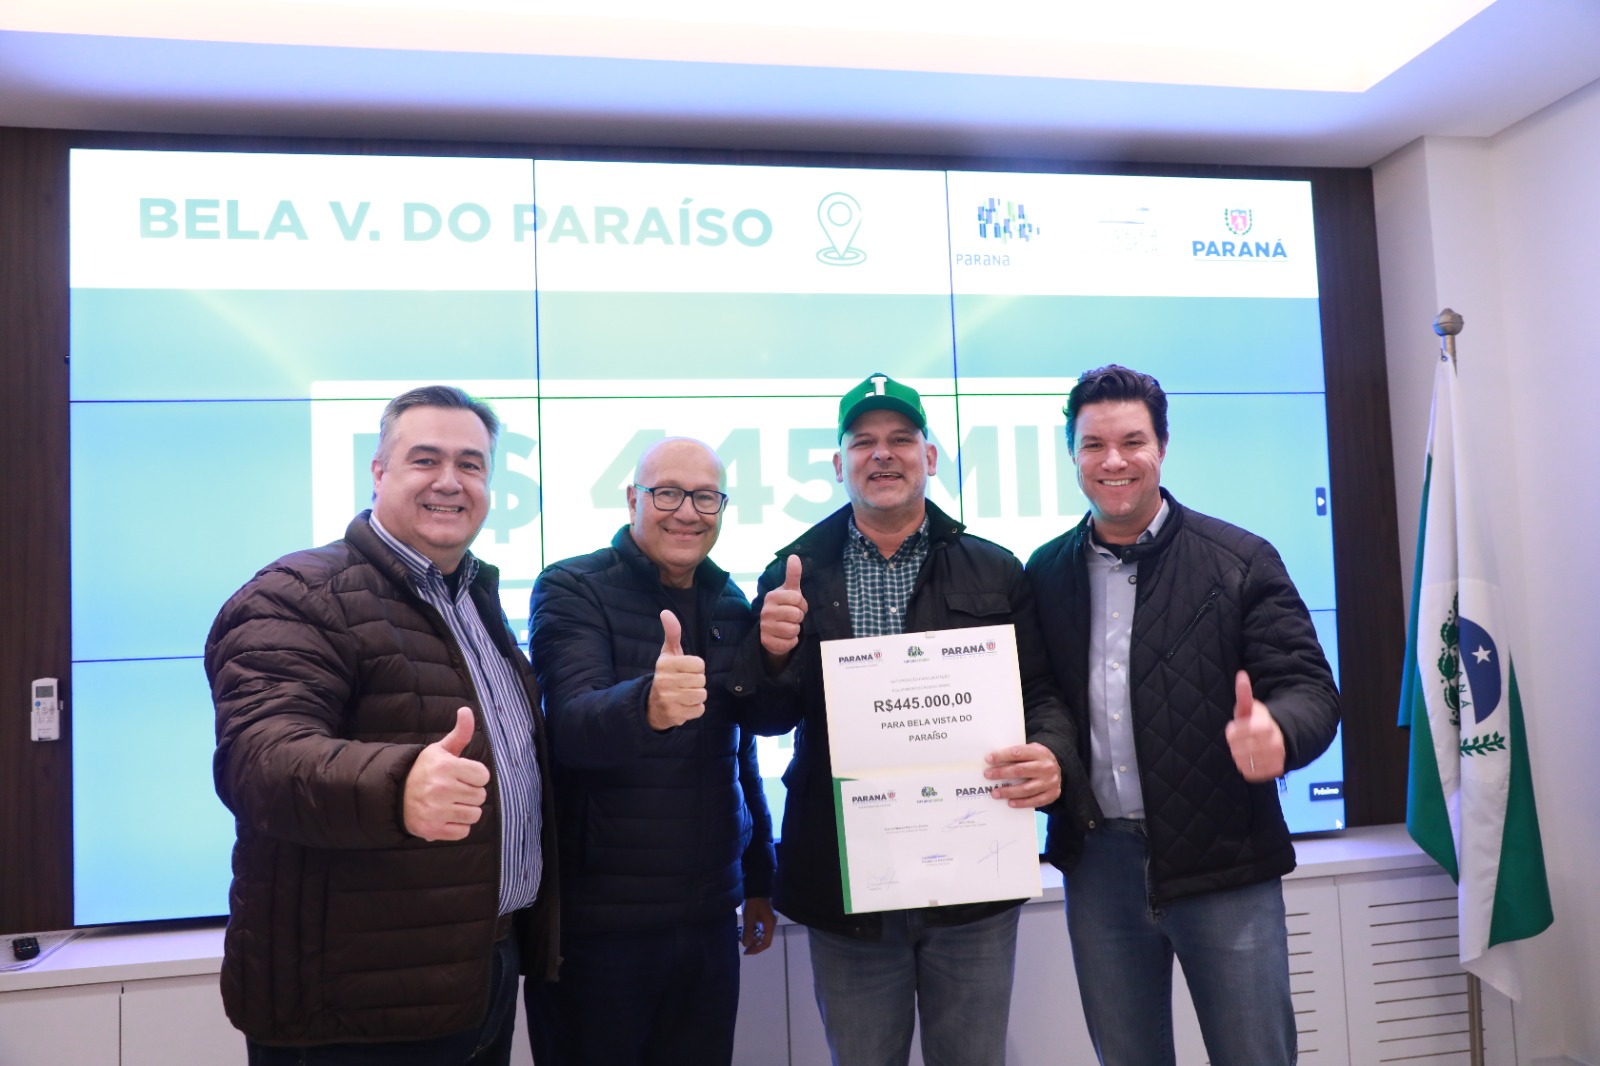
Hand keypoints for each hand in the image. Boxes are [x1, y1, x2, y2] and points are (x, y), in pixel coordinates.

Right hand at [403, 707, 490, 840]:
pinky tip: (446, 816)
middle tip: (456, 790)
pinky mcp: (432, 830)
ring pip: (475, 815)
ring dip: (467, 810)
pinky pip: (464, 831)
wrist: (395, 794)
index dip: (476, 776)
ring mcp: (436, 811)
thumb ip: (460, 733)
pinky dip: (458, 826)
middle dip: (471, 793)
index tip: (463, 775)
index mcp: (445, 767)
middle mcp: (441, 789)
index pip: (483, 776)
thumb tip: (466, 710)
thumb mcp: (440, 749)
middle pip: (480, 796)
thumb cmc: (424, 770)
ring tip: (452, 803)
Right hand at [647, 610, 707, 729]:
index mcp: (665, 664)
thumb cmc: (668, 674)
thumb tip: (666, 612)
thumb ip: (672, 633)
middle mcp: (664, 681)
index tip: (686, 670)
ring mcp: (668, 699)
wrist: (653, 705)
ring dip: (697, 696)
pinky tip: (684, 705)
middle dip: (697, 682)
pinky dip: (695, 709)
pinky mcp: (674, 715)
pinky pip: (699, 710)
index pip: (699, 664)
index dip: (696, 667)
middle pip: (701, 680)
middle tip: (685, 684)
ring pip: (701, 695)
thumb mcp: (669, 653)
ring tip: (685, 694)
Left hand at [741, 897, 775, 955]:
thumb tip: (746, 945)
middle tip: (742, 945)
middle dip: (752, 943)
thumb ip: (748, 931)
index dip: (756, 949)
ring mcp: (766, 920)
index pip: (766, 942)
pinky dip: (750, 930)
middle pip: (763, 939)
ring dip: (750, 936)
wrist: (755, 886)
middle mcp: (770, 924)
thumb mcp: (749, 916)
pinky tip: (742, 930)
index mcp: (770, 924)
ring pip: (759, 933)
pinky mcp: (762, 916)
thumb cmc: (753, 901)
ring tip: (740, 936)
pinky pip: (757, 927)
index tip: (746, 952)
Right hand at [760, 555, 807, 665]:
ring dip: (795, 630)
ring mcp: (765, 627)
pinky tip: (785, 637)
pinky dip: (791, 641)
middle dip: (799, 617)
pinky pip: (790, 643)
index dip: (802, 604)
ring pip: (794, 630)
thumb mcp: (790, 591)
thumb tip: (794, 556)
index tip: (796, 605)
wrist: (773, 630)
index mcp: (771, 596)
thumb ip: (793, 574)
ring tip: (788, 626)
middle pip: (796, 615)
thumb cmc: (785, 607)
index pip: (797, 598)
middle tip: (792, 617)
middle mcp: (765, 611)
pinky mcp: (767, 642)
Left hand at [982, 742, 1062, 807]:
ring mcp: (1050, 782)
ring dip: (1009, 792)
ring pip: (1027, 788)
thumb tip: (993, 761)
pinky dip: (1022, 803)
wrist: (1059, 768)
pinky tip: (1010, 803)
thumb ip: (1017, 755)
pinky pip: (1036, 801)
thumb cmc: (1037, 759)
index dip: (1002, 756)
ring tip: (995, 793)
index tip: (988, 759)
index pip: (1018, 753)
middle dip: (1002, 773)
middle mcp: (1046, 767)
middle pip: (1020, 771)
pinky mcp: (1053, 794)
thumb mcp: (1031, 751)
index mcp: (1039, 752)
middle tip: (987, 775)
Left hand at [1225, 670, 1284, 781]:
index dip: (1232, 731)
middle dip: (1235, 743)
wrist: (1280, 737)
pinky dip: (1246, 766)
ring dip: (1239, 755)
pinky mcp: (1275, 771)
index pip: (1233, 734)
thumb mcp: (1250, 707)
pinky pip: (1250, 773)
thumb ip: (1243, 694)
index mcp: (1266, 726)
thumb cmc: (1258, 721)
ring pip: (1242, 762)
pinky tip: (1250, 757)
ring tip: (1246, 747)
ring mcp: (1275, 759)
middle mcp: (1273, 744)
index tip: (1235, 727)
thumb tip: (1241, 675)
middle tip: (1241, 739)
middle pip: (1237, 749)